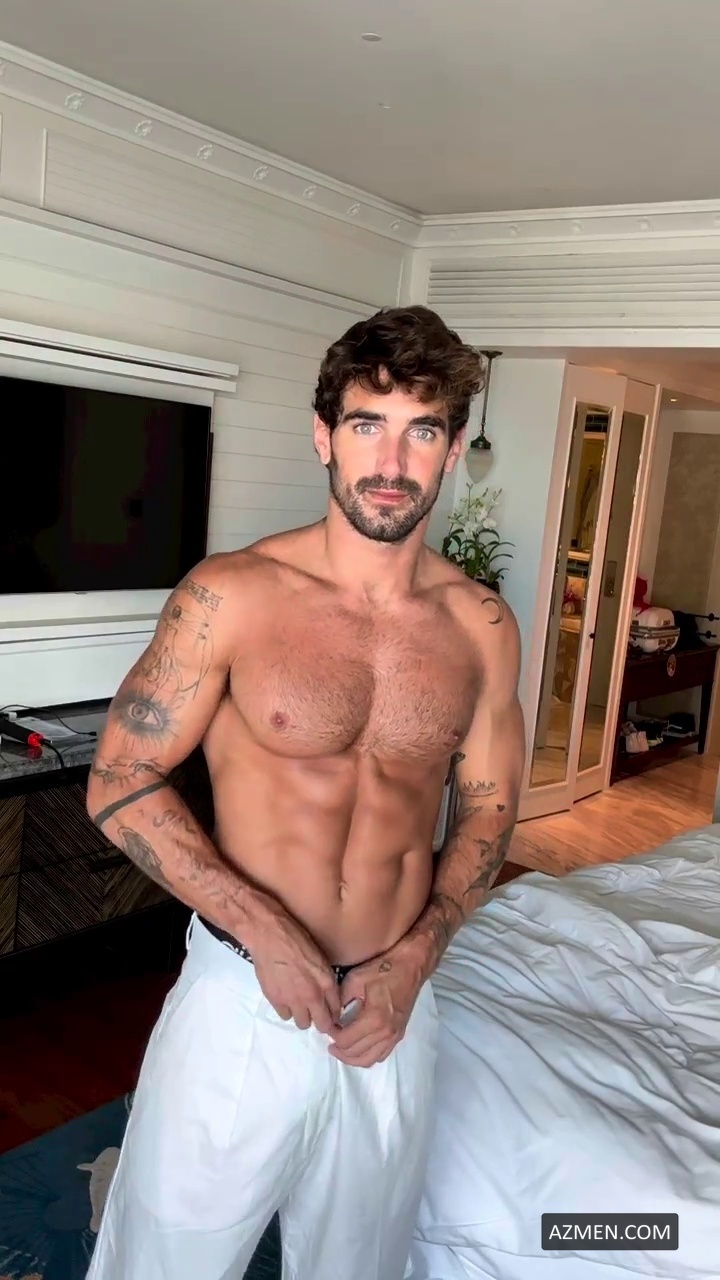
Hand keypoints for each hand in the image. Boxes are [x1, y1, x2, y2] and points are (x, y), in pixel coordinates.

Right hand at [251, 910, 341, 1033]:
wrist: (268, 934)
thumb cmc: (295, 938)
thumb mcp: (319, 957)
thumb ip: (325, 979)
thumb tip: (328, 995)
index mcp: (326, 981)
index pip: (336, 1010)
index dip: (334, 1015)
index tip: (331, 1014)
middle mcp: (312, 995)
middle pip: (323, 1025)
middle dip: (322, 1023)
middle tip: (317, 1016)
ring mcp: (293, 1000)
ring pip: (303, 1024)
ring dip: (303, 1016)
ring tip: (299, 1004)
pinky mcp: (276, 1000)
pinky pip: (285, 1016)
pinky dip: (286, 1009)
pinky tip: (284, 998)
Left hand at [329, 942, 424, 1067]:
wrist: (411, 964)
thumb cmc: (384, 969)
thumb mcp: (356, 979)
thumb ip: (341, 1001)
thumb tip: (333, 1016)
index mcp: (375, 1019)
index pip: (346, 1040)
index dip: (332, 1035)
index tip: (327, 1025)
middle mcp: (386, 1033)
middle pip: (355, 1053)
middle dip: (339, 1048)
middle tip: (330, 1038)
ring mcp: (395, 1036)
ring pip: (368, 1060)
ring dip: (351, 1057)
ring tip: (339, 1048)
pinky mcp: (399, 1034)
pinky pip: (381, 1055)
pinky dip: (366, 1056)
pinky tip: (358, 1048)